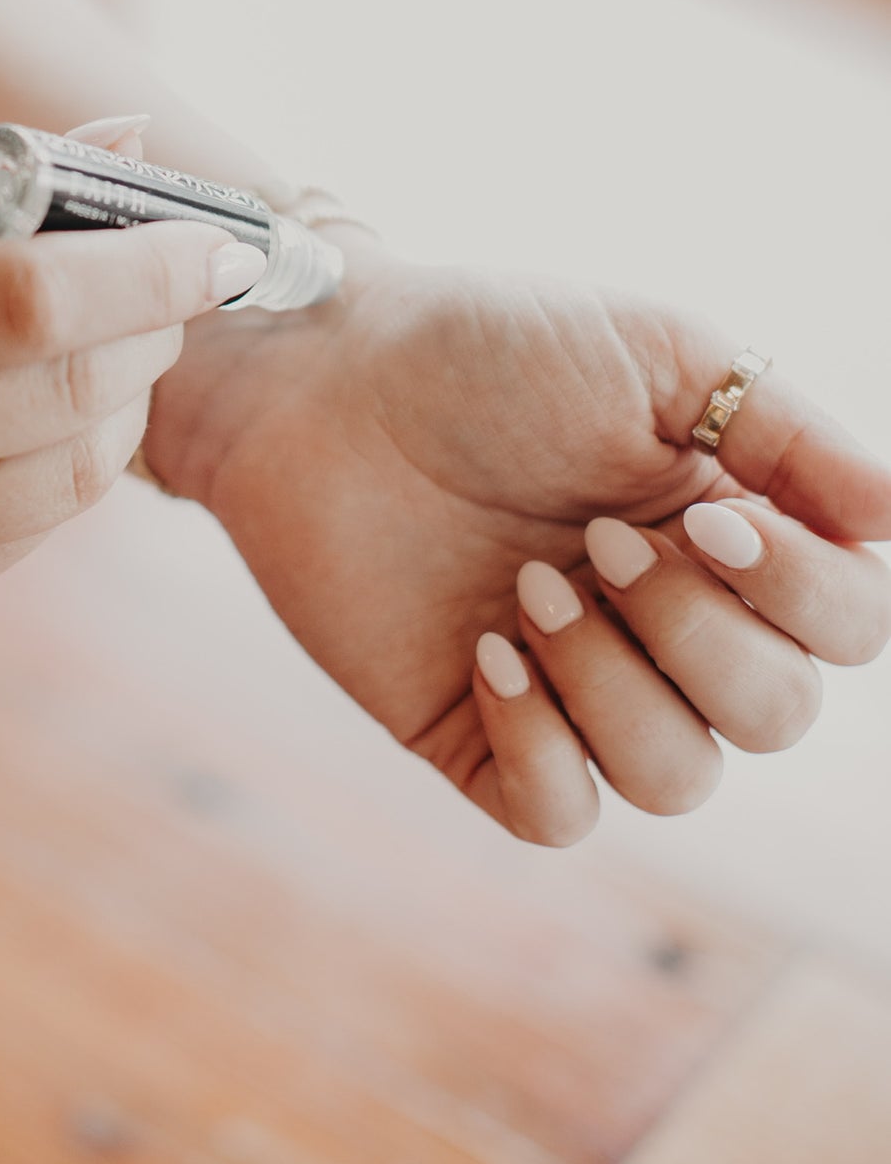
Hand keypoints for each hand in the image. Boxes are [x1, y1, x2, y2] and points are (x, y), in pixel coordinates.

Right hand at [0, 137, 264, 629]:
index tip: (219, 240)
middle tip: (181, 279)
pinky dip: (69, 462)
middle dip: (153, 330)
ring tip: (118, 338)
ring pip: (72, 478)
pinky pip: (31, 532)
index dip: (143, 269)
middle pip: (62, 394)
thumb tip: (132, 143)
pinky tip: (44, 410)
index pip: (20, 300)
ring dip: (128, 400)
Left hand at [149, 240, 890, 844]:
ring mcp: (576, 685)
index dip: (802, 597)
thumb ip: (789, 432)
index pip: (849, 630)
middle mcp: (667, 623)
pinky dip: (542, 747)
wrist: (325, 377)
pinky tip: (488, 655)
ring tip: (528, 587)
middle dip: (696, 633)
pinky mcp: (479, 731)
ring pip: (676, 779)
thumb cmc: (490, 347)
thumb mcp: (662, 353)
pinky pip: (560, 815)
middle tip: (593, 541)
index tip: (708, 518)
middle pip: (776, 717)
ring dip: (614, 684)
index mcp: (731, 536)